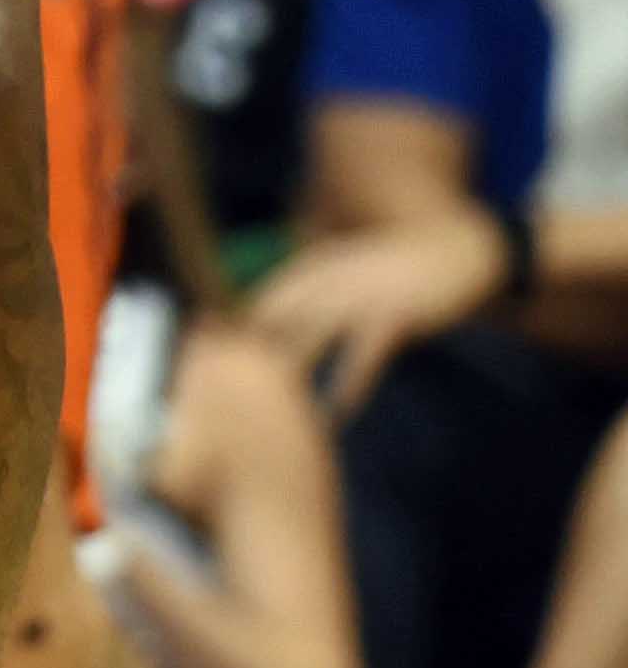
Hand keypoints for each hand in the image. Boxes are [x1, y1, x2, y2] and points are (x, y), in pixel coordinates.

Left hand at [247, 209, 512, 416]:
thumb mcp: (344, 271)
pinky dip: (348, 385)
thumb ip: (310, 292)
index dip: (231, 338)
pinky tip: (337, 414)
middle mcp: (326, 280)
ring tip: (272, 415)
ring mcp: (359, 297)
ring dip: (289, 374)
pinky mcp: (393, 317)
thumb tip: (275, 323)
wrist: (454, 253)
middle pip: (273, 323)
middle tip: (230, 401)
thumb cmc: (395, 270)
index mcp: (309, 270)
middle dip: (248, 358)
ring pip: (310, 339)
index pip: (256, 305)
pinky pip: (363, 357)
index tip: (212, 373)